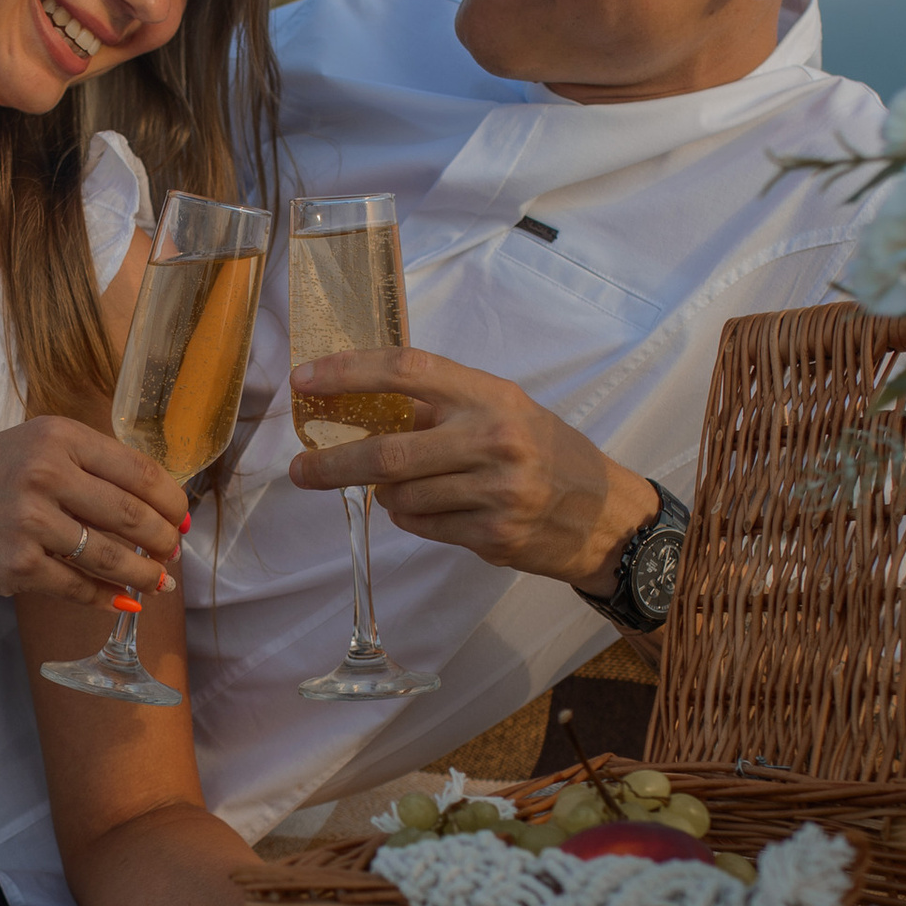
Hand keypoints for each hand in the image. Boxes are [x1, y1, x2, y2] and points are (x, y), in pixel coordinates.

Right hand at [0, 416, 185, 611]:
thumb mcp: (27, 450)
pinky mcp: (18, 564)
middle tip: (172, 556)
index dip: (172, 501)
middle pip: (134, 514)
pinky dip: (104, 597)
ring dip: (143, 575)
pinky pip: (78, 586)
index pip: (139, 470)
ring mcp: (32, 520)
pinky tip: (118, 600)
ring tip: (156, 584)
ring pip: (112, 555)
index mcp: (57, 436)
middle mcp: (47, 471)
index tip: (182, 520)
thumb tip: (151, 505)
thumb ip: (83, 468)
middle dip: (164, 541)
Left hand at [287, 348, 657, 591]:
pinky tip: (432, 509)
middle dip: (333, 464)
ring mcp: (494, 491)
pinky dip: (411, 518)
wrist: (606, 513)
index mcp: (491, 396)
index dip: (348, 372)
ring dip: (385, 496)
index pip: (406, 371)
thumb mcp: (504, 410)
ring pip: (400, 496)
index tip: (305, 381)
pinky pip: (421, 525)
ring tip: (403, 489)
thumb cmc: (547, 453)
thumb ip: (441, 406)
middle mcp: (494, 439)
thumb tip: (359, 404)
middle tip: (300, 469)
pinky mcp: (492, 534)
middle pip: (388, 451)